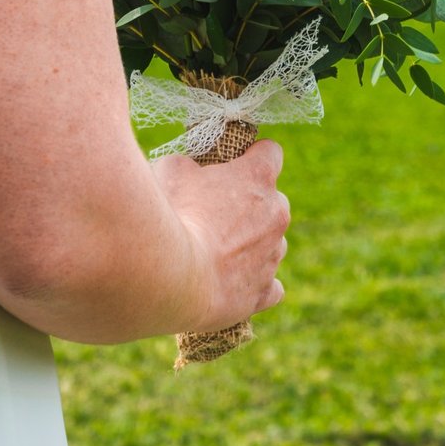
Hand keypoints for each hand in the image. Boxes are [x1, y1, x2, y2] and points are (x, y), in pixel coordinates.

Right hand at [153, 139, 290, 331]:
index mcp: (258, 176)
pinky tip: (231, 283)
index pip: (270, 152)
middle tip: (212, 212)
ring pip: (271, 242)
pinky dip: (254, 283)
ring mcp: (272, 255)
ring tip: (212, 253)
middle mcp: (276, 213)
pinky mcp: (262, 292)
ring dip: (251, 243)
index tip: (233, 163)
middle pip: (273, 200)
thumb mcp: (171, 168)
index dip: (251, 156)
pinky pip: (271, 286)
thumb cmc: (170, 213)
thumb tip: (192, 172)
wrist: (168, 273)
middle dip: (249, 203)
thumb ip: (192, 166)